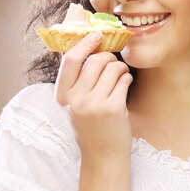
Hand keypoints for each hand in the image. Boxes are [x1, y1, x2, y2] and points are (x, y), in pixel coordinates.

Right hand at [55, 32, 133, 159]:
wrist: (103, 155)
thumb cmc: (91, 125)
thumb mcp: (74, 103)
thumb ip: (75, 79)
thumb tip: (78, 43)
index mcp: (63, 96)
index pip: (70, 60)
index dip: (84, 43)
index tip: (96, 35)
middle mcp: (75, 100)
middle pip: (96, 60)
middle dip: (108, 58)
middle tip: (113, 64)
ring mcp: (93, 105)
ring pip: (112, 68)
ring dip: (120, 68)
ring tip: (120, 77)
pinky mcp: (112, 108)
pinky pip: (124, 79)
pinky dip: (127, 79)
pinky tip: (124, 87)